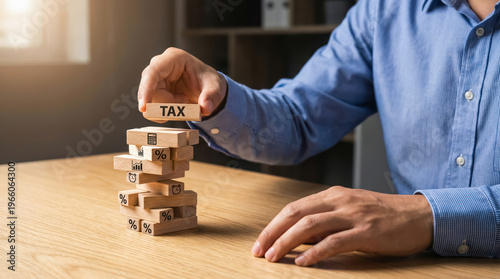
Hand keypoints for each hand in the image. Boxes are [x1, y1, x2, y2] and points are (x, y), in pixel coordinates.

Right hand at [138, 47, 227, 119]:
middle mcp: (161, 66)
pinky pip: (152, 106)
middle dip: (166, 103)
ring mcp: (156, 78)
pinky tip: (177, 109)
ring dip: (167, 108)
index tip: (143, 107)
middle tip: (185, 102)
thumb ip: (211, 97)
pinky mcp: (155, 90)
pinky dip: (164, 113)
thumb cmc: (209, 81)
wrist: (208, 88)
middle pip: (150, 89)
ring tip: (185, 101)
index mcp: (174, 58)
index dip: (146, 89)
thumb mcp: (216, 87)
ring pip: (151, 100)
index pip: (153, 72)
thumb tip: (205, 108)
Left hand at [251, 186, 432, 265]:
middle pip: (296, 214)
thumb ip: (324, 221)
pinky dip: (316, 252)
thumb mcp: (349, 211)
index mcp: (332, 195)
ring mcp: (353, 215)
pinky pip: (335, 241)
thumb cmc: (383, 215)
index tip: (260, 241)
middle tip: (258, 251)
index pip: (294, 208)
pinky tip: (304, 262)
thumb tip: (297, 237)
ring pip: (310, 226)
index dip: (274, 225)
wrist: (420, 215)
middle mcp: (339, 201)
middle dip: (273, 233)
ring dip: (288, 242)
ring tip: (274, 257)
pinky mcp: (366, 231)